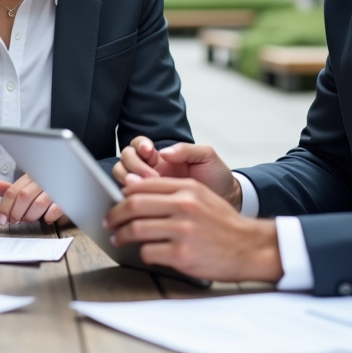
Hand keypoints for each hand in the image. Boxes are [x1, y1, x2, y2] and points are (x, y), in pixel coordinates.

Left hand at [0, 176, 63, 225]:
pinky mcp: (67, 197)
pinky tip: (46, 218)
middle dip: (16, 213)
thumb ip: (12, 188)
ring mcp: (55, 187)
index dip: (5, 207)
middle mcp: (42, 179)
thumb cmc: (47, 185)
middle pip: (23, 197)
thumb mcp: (28, 185)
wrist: (72, 178)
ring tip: (30, 219)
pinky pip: (56, 209)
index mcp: (31, 176)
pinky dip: (49, 216)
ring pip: (38, 204)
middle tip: (16, 220)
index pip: (13, 191)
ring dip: (31, 216)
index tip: (3, 219)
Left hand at [104, 176, 280, 282]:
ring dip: (121, 235)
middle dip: (115, 214)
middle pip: (134, 205)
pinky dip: (141, 252)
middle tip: (109, 220)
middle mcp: (184, 206)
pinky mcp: (182, 255)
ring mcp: (182, 231)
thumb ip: (172, 191)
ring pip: (136, 229)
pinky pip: (148, 251)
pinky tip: (142, 252)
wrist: (251, 247)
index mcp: (187, 188)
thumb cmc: (224, 224)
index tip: (116, 202)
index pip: (143, 185)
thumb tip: (135, 190)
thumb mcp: (202, 196)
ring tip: (118, 238)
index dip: (123, 195)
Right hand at [113, 137, 240, 208]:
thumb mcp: (207, 157)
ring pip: (123, 178)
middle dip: (133, 165)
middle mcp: (151, 171)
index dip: (139, 146)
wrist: (228, 202)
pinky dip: (132, 199)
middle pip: (125, 160)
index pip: (138, 146)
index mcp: (162, 157)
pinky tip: (142, 202)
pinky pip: (132, 201)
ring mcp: (149, 189)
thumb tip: (164, 152)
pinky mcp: (151, 207)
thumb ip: (187, 150)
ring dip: (129, 180)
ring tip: (144, 187)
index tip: (149, 152)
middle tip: (149, 175)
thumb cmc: (217, 177)